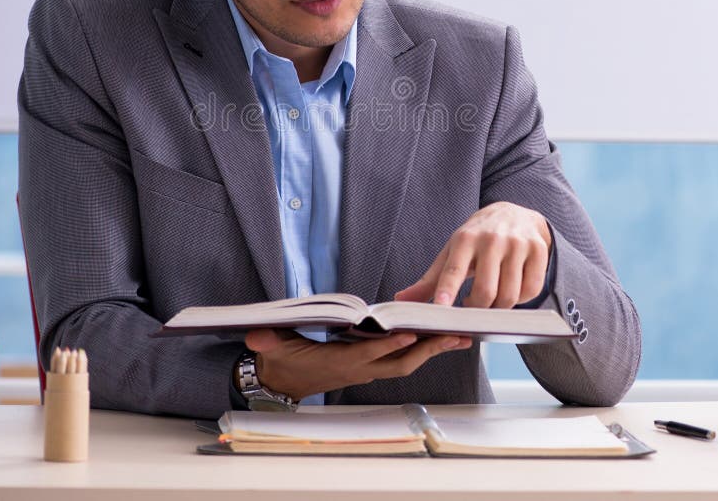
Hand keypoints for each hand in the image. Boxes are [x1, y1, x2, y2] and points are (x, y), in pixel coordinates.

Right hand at [245, 328, 471, 400]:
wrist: (282, 383)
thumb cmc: (282, 361)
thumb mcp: (273, 348)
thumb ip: (268, 341)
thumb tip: (258, 334)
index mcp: (337, 363)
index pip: (367, 355)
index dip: (387, 346)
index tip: (409, 335)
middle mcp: (358, 369)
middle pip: (399, 363)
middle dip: (428, 350)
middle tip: (454, 335)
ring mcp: (366, 369)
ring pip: (406, 364)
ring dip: (433, 351)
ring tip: (459, 336)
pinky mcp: (370, 366)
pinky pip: (402, 359)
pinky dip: (422, 350)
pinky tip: (438, 338)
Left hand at [394, 201, 551, 308]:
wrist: (513, 213)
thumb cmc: (476, 238)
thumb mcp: (451, 252)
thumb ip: (429, 280)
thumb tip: (400, 300)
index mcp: (465, 238)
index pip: (454, 269)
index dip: (447, 289)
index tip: (441, 307)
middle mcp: (491, 239)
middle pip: (485, 291)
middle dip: (477, 309)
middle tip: (472, 308)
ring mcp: (517, 243)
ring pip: (509, 295)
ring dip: (498, 308)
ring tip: (490, 300)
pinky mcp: (539, 250)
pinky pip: (530, 291)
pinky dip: (520, 300)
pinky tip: (511, 289)